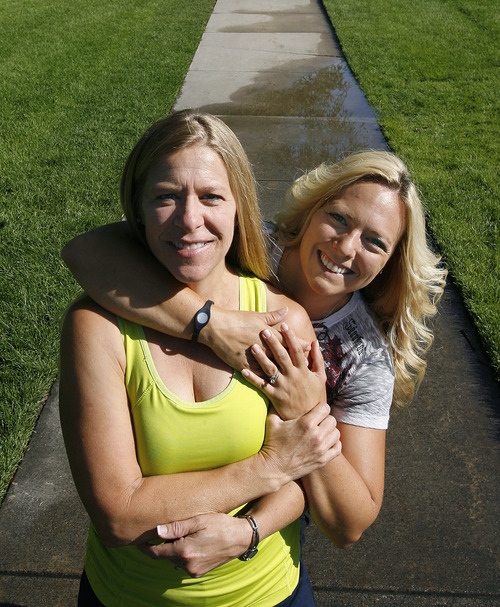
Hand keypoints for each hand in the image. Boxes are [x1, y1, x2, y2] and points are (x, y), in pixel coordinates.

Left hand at [137, 513, 251, 576]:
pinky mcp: (200, 571)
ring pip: (174, 560)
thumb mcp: (198, 520)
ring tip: (179, 534)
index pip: (156, 553)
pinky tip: (190, 542)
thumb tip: (157, 531)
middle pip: (165, 556)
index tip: (138, 541)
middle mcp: (188, 564)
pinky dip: (182, 554)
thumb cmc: (220, 524)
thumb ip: (177, 527)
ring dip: (173, 549)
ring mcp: (194, 570)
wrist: (240, 537)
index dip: (145, 547)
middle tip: (162, 531)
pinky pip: (184, 563)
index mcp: (185, 551)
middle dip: (162, 545)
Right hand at [205, 308, 310, 373]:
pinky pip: (258, 374)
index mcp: (267, 333)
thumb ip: (272, 316)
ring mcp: (253, 357)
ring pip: (272, 367)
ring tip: (294, 377)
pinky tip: (274, 383)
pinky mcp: (244, 365)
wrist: (215, 328)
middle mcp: (263, 346)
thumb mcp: (255, 315)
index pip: (287, 339)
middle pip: (283, 355)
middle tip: (307, 365)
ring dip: (283, 372)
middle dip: (296, 360)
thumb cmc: (236, 319)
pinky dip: (266, 378)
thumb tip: (286, 311)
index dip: (299, 344)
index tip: (309, 347)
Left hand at [242, 323, 325, 418]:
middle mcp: (293, 377)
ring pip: (270, 370)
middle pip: (282, 357)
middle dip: (273, 343)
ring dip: (261, 358)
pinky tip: (243, 370)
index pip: (297, 350)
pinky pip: (262, 386)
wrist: (307, 418)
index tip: (284, 325)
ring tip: (252, 347)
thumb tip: (315, 343)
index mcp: (303, 370)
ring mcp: (283, 387)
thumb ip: (318, 359)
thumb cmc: (314, 396)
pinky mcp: (274, 396)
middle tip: (264, 331)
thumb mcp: (320, 377)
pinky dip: (253, 378)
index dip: (290, 337)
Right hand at [259, 403, 340, 483]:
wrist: (273, 467)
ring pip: (336, 433)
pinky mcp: (323, 460)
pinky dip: (334, 444)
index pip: (325, 408)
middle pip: (332, 420)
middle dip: (325, 419)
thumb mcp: (272, 421)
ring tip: (321, 433)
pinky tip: (325, 443)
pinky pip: (338, 448)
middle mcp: (316, 435)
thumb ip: (278, 407)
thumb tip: (279, 397)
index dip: (320, 408)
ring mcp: (321, 448)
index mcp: (306, 423)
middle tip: (317, 422)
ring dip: (330, 431)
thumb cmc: (272, 443)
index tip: (315, 411)